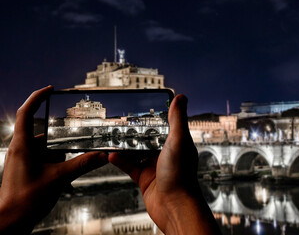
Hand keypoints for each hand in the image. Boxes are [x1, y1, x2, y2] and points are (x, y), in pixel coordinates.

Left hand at [0, 86, 108, 233]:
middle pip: (40, 132)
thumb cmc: (24, 201)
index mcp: (22, 146)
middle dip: (58, 134)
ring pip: (43, 148)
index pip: (26, 113)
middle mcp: (20, 151)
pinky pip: (42, 159)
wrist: (10, 223)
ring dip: (58, 151)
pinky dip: (55, 161)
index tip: (50, 89)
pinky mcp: (26, 171)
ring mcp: (22, 161)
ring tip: (72, 156)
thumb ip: (83, 165)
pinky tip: (66, 169)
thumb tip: (102, 156)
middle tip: (75, 133)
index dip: (37, 97)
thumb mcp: (59, 179)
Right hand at [109, 95, 220, 234]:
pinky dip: (120, 160)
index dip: (153, 117)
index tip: (141, 108)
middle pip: (147, 138)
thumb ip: (177, 119)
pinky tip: (112, 155)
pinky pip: (129, 166)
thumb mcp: (178, 141)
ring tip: (113, 137)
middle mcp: (166, 154)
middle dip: (134, 131)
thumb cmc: (181, 176)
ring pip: (136, 152)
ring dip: (124, 146)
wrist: (174, 206)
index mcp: (177, 143)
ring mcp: (154, 166)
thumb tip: (180, 98)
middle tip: (120, 122)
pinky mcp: (144, 178)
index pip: (163, 125)